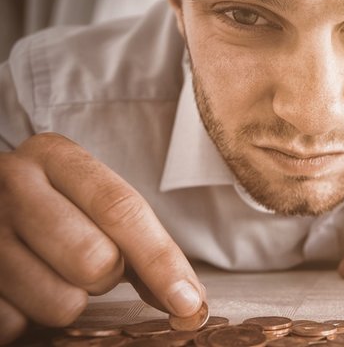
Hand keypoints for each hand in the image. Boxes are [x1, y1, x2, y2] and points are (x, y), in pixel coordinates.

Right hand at [0, 133, 203, 343]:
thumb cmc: (55, 212)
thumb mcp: (93, 207)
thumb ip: (143, 247)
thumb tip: (189, 303)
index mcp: (54, 156)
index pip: (122, 210)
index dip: (161, 261)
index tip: (189, 301)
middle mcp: (11, 182)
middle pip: (94, 259)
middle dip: (106, 278)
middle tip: (90, 266)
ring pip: (61, 303)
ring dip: (67, 303)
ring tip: (50, 275)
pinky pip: (17, 323)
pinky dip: (27, 319)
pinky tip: (20, 290)